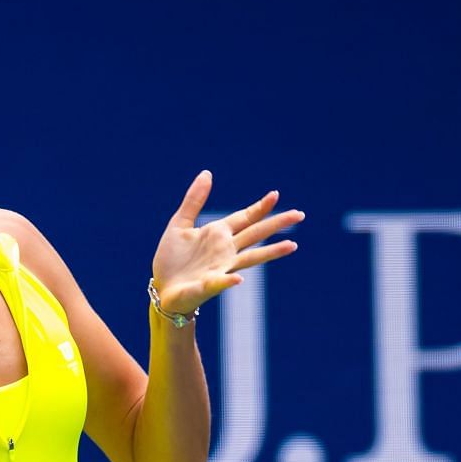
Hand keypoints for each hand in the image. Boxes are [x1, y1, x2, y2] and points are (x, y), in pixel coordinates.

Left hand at [150, 171, 303, 314]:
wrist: (161, 288)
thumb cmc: (172, 259)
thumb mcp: (179, 224)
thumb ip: (194, 201)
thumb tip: (207, 173)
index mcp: (218, 234)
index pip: (245, 218)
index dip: (260, 207)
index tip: (275, 194)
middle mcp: (226, 250)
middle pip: (256, 234)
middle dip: (276, 224)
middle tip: (299, 214)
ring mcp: (221, 268)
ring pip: (250, 258)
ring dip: (270, 252)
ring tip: (291, 245)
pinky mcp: (208, 285)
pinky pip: (220, 282)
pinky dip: (228, 281)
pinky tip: (238, 278)